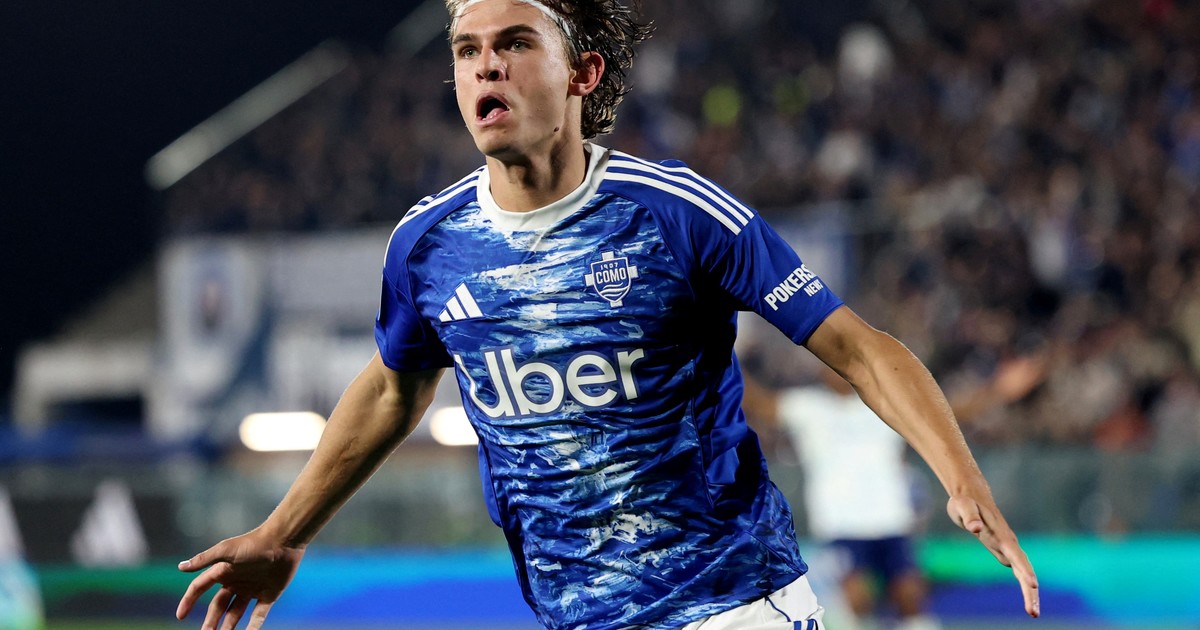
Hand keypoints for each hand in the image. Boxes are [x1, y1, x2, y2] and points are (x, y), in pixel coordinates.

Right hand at [176, 529, 305, 629]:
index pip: (200, 588)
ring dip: (228, 627)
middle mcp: (235, 582)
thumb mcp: (226, 550)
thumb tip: (180, 567)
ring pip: (235, 613)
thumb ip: (204, 560)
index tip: (180, 616)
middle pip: (218, 606)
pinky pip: (258, 615)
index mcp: (223, 572)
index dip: (189, 601)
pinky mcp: (269, 595)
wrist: (284, 541)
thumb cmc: (253, 543)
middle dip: (210, 621)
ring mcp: (252, 589)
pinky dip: (253, 627)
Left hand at [947, 495, 1039, 617]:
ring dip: (1030, 592)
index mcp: (1000, 534)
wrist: (972, 496)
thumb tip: (975, 528)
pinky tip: (1029, 601)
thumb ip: (969, 516)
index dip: (1024, 569)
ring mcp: (1008, 548)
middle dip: (1029, 590)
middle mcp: (1008, 542)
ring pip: (1023, 571)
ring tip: (1034, 613)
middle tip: (1034, 613)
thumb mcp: (962, 506)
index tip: (1033, 584)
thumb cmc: (965, 501)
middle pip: (1023, 568)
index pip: (1015, 554)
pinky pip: (1018, 570)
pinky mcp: (1004, 551)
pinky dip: (1024, 585)